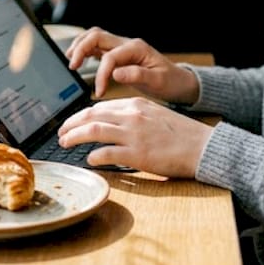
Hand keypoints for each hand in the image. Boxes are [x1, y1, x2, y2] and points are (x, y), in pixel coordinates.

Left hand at [57, 97, 212, 176]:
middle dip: (71, 124)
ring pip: (94, 131)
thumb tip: (112, 125)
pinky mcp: (137, 154)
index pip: (100, 107)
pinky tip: (89, 160)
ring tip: (65, 143)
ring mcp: (134, 134)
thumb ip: (134, 116)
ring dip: (74, 137)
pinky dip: (94, 156)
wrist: (202, 146)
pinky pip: (106, 153)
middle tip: (61, 133)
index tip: (73, 123)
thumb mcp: (155, 115)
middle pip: (92, 116)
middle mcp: (132, 115)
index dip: (82, 115)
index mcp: (137, 104)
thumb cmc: (182, 134)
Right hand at [66, 27, 199, 102]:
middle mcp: (128, 44)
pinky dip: (86, 50)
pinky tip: (79, 60)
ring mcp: (122, 47)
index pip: (110, 57)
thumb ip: (137, 75)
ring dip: (80, 45)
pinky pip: (98, 46)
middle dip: (81, 49)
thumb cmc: (170, 82)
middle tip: (73, 67)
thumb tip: (115, 73)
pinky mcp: (119, 54)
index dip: (101, 75)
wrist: (179, 81)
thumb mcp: (158, 81)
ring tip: (71, 61)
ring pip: (95, 36)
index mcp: (137, 49)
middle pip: (97, 35)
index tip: (98, 93)